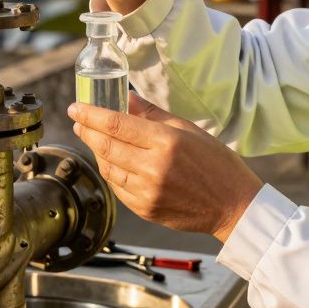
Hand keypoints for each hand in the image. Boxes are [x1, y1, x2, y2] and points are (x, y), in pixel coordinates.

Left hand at [68, 93, 263, 242]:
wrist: (233, 205)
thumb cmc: (216, 163)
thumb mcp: (188, 129)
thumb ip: (153, 114)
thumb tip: (126, 98)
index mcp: (165, 142)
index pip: (116, 124)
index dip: (90, 115)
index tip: (75, 108)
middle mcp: (153, 168)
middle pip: (105, 146)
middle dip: (86, 131)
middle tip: (78, 121)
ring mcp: (147, 191)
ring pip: (107, 168)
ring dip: (96, 151)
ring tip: (93, 138)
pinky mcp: (145, 209)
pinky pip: (117, 187)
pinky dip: (110, 172)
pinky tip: (111, 161)